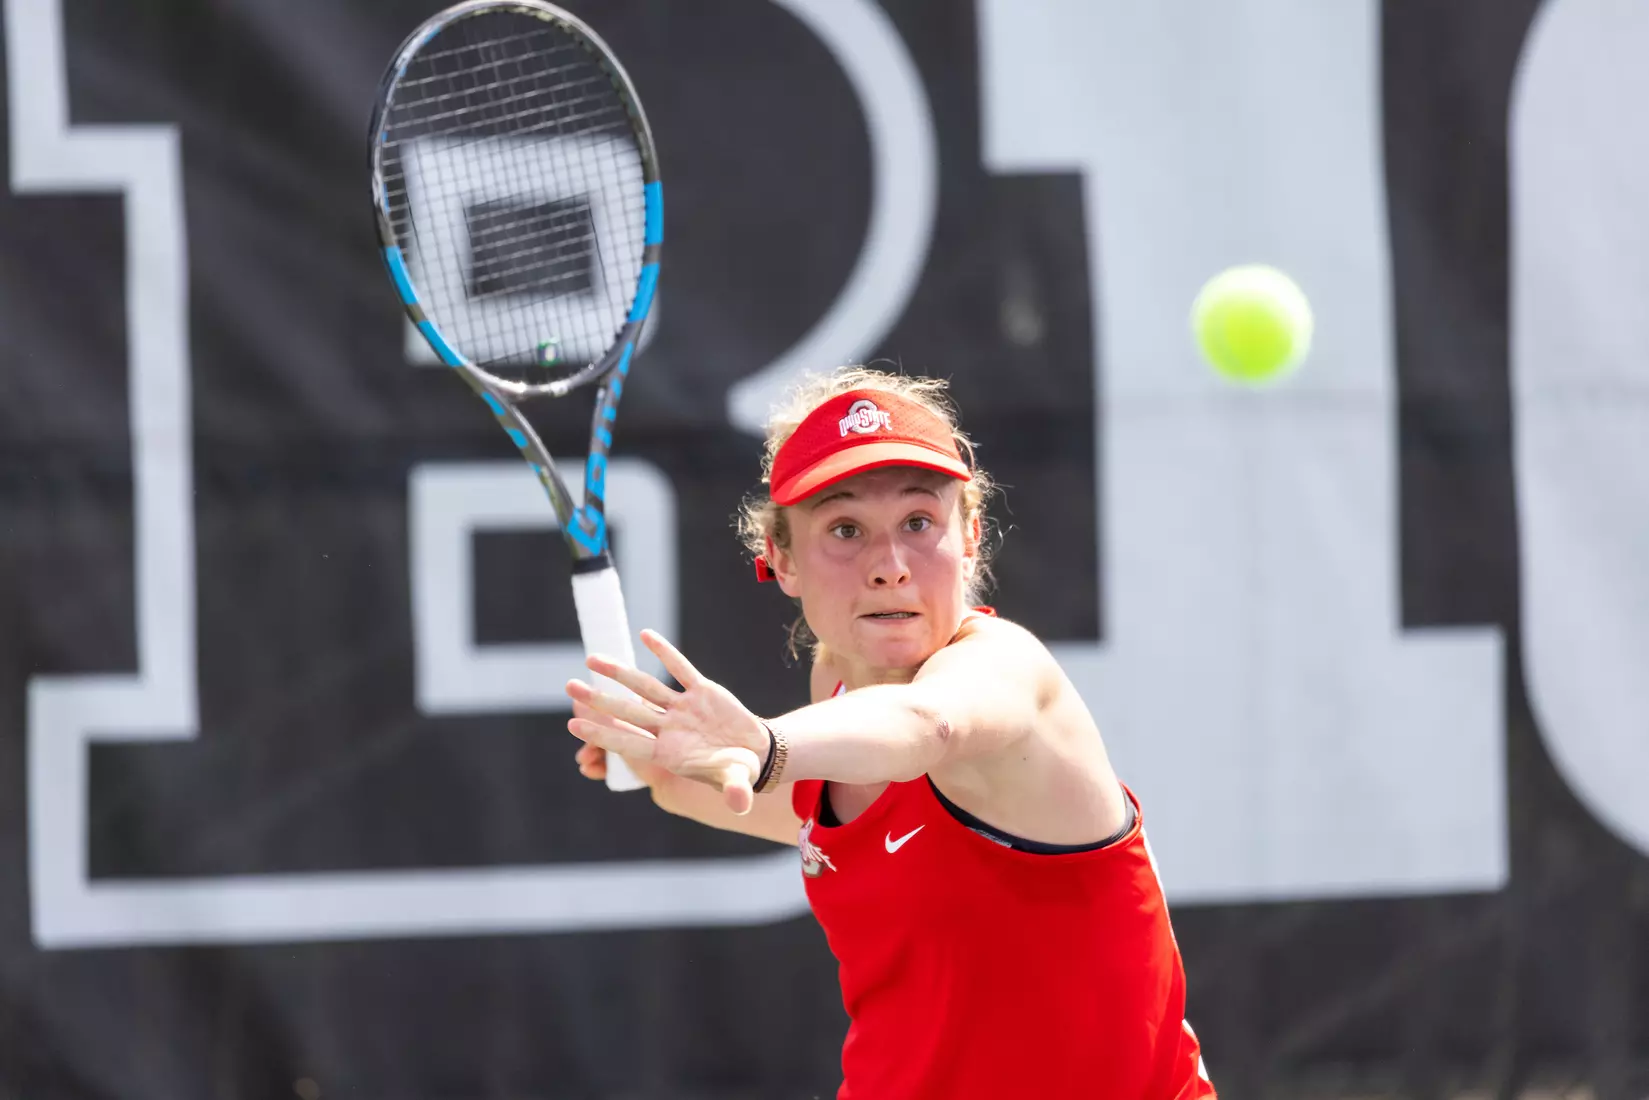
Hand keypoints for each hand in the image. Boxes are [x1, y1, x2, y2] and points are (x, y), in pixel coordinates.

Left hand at [566, 629, 770, 814]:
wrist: (754, 754)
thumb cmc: (738, 772)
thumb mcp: (737, 782)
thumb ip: (735, 792)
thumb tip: (739, 803)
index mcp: (670, 754)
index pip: (629, 743)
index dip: (602, 734)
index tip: (573, 725)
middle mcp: (669, 729)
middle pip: (628, 712)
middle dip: (599, 701)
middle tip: (570, 688)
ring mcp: (683, 708)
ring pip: (646, 687)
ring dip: (620, 673)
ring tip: (592, 659)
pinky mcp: (702, 691)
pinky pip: (680, 668)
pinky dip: (664, 652)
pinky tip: (645, 635)